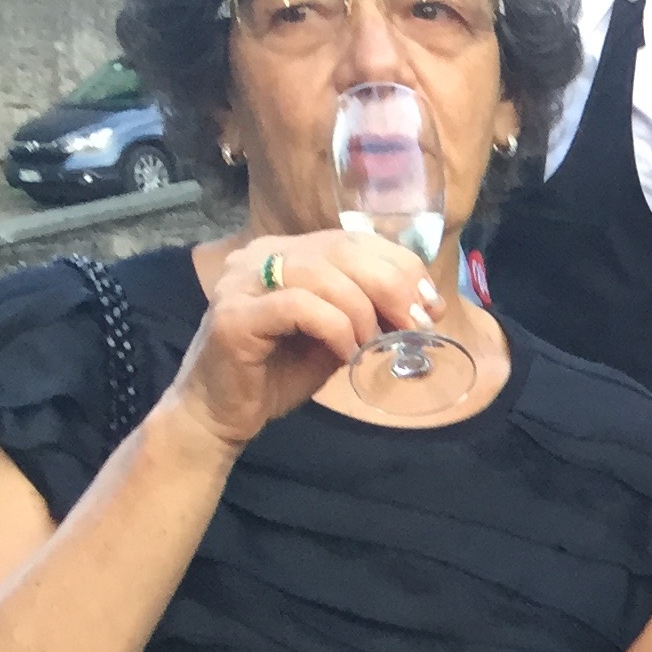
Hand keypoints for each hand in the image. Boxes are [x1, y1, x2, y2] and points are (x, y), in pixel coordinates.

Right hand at [169, 231, 443, 451]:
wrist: (221, 413)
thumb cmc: (277, 373)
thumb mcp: (336, 335)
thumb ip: (369, 312)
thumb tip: (425, 306)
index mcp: (286, 251)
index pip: (354, 238)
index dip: (401, 266)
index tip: (430, 304)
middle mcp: (259, 254)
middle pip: (344, 248)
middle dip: (392, 285)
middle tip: (415, 324)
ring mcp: (241, 281)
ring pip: (323, 273)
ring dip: (363, 311)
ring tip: (372, 344)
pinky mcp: (233, 315)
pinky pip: (299, 306)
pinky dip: (335, 328)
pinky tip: (345, 353)